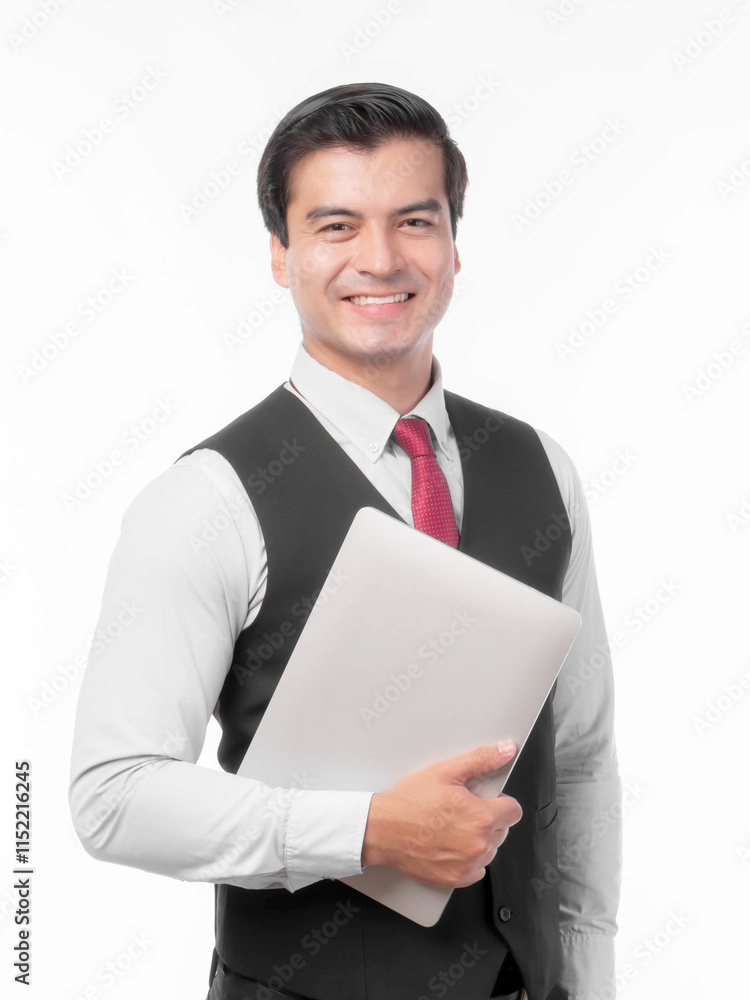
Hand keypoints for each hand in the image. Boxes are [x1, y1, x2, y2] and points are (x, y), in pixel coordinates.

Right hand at [361, 740, 521, 888]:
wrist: (383, 829)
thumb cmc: (410, 801)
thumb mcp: (445, 771)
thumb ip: (481, 759)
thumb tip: (506, 750)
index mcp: (481, 816)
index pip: (513, 811)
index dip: (499, 802)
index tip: (485, 800)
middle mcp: (478, 844)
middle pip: (501, 830)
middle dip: (487, 819)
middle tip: (460, 810)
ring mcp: (468, 865)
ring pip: (489, 850)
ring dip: (478, 839)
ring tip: (452, 827)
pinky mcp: (456, 879)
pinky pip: (476, 869)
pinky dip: (467, 858)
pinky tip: (448, 844)